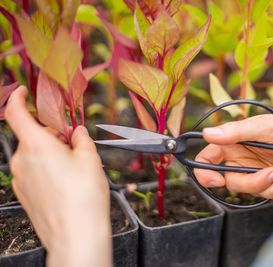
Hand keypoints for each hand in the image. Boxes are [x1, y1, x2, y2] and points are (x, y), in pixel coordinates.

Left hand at [5, 86, 111, 266]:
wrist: (76, 235)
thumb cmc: (84, 197)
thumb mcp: (90, 159)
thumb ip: (82, 139)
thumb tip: (78, 132)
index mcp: (37, 146)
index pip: (16, 113)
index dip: (17, 98)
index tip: (23, 91)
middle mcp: (22, 161)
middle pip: (33, 136)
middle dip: (52, 134)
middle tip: (75, 144)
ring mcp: (20, 179)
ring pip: (34, 155)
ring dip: (51, 153)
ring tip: (75, 167)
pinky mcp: (24, 194)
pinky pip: (33, 171)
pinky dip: (47, 169)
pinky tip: (67, 181)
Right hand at [194, 114, 272, 198]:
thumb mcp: (264, 127)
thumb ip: (235, 132)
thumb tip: (207, 133)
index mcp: (233, 142)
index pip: (208, 158)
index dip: (204, 171)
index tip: (215, 180)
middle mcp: (242, 159)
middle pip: (229, 180)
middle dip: (249, 182)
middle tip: (269, 174)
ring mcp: (256, 172)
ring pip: (249, 190)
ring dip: (268, 185)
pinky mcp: (272, 184)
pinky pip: (267, 194)